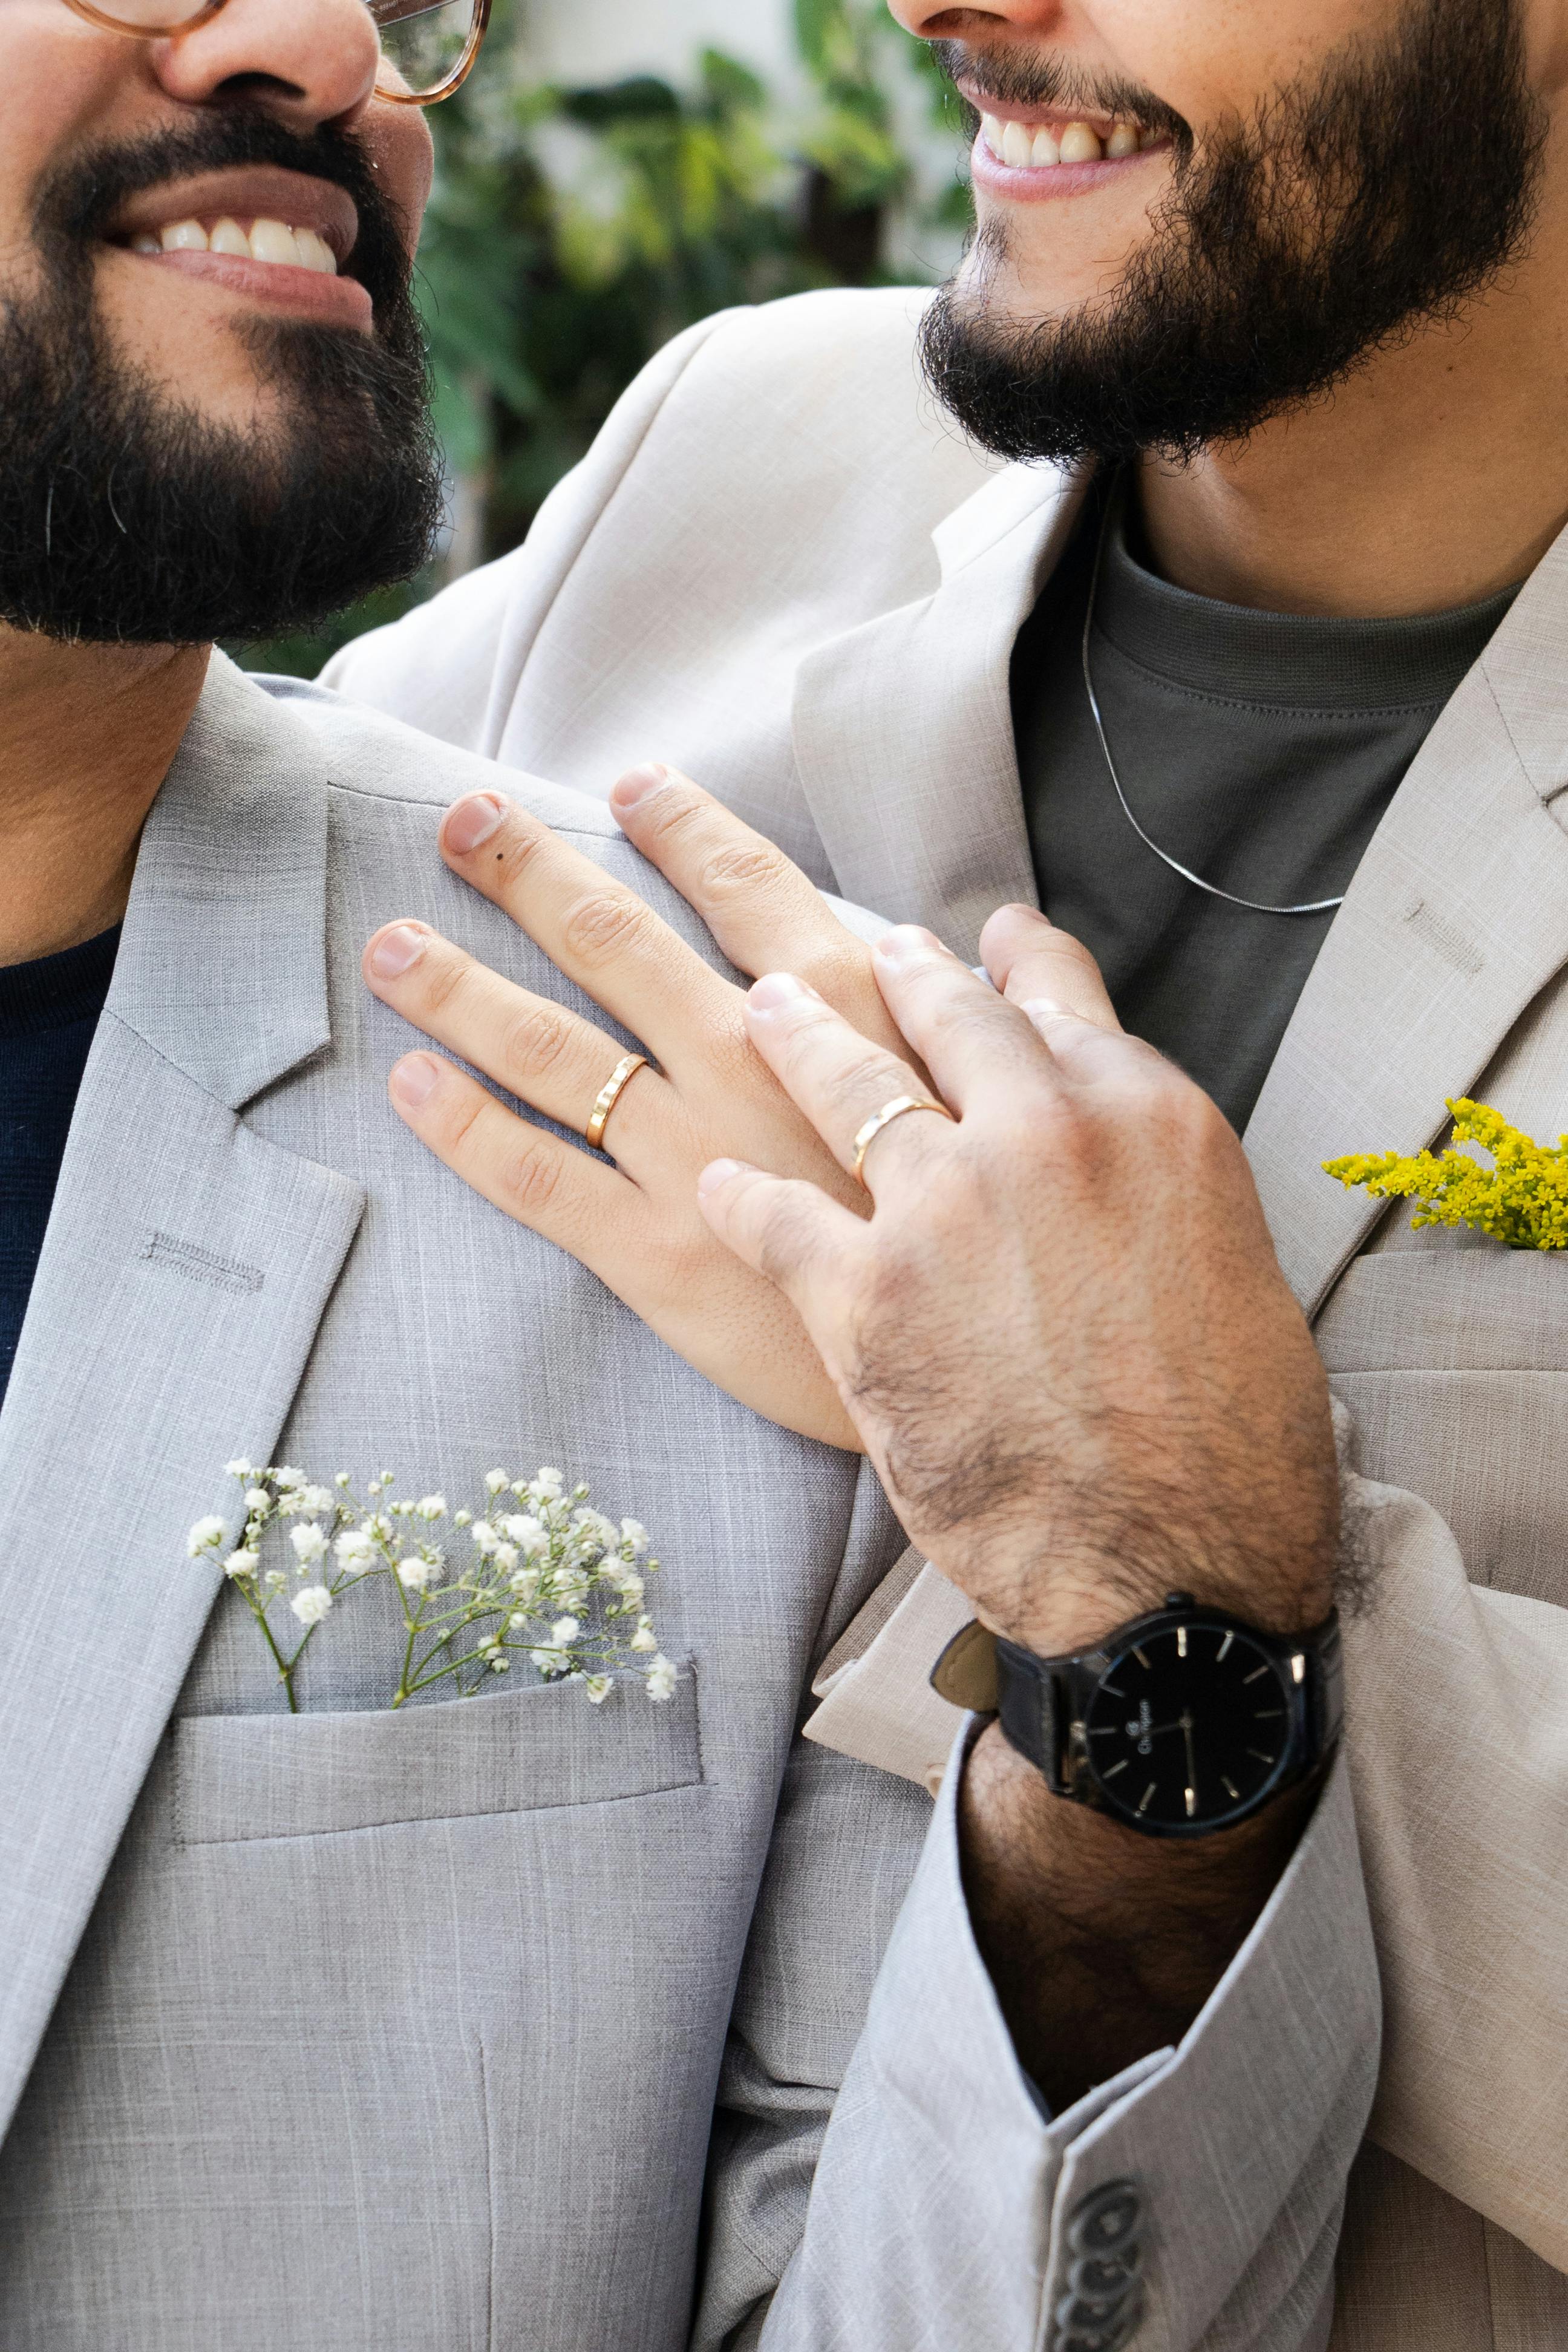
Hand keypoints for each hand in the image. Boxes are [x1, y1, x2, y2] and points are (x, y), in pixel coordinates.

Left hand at [362, 765, 1004, 1451]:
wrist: (975, 1372)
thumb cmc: (987, 1232)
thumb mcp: (1000, 1097)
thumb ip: (956, 1015)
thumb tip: (980, 943)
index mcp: (841, 1011)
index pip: (743, 888)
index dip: (679, 829)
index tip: (627, 787)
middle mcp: (752, 1064)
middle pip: (617, 946)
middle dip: (529, 873)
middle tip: (461, 818)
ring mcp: (696, 1155)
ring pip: (553, 1051)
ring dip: (461, 990)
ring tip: (392, 947)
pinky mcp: (656, 1251)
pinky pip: (540, 1177)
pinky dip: (467, 1128)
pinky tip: (411, 1084)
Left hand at [696, 917, 1338, 1648]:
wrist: (1171, 1566)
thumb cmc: (1227, 1443)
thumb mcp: (1228, 1264)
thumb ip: (1154, 1181)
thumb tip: (1118, 1149)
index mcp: (1145, 1119)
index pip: (1055, 999)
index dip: (1007, 962)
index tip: (979, 938)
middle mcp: (1041, 1133)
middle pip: (943, 1014)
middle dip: (896, 972)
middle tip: (864, 949)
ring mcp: (943, 1206)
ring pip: (843, 1079)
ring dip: (795, 1034)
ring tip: (764, 1004)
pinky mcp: (860, 1294)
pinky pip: (771, 1215)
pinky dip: (738, 1197)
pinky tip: (715, 1184)